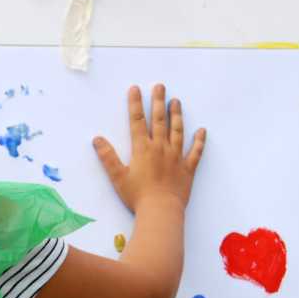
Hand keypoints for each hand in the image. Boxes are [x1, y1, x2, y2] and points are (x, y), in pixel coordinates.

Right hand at [93, 84, 205, 212]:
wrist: (161, 211)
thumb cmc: (138, 196)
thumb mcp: (118, 177)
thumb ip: (108, 157)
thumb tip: (97, 139)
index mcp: (143, 149)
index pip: (137, 121)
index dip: (135, 104)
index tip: (135, 89)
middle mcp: (160, 148)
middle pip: (159, 120)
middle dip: (158, 101)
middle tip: (160, 86)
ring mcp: (176, 157)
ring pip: (177, 131)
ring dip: (177, 115)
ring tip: (176, 101)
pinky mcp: (187, 168)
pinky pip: (195, 152)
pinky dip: (199, 141)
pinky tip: (202, 130)